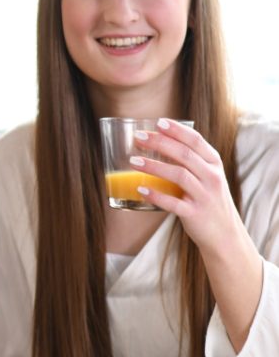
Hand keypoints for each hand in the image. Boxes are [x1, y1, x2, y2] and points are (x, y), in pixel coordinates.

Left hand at [132, 118, 261, 349]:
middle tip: (139, 137)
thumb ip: (190, 161)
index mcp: (214, 164)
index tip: (158, 122)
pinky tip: (140, 189)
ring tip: (133, 161)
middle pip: (185, 155)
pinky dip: (156, 195)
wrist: (223, 234)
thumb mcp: (206, 177)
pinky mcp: (195, 214)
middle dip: (160, 144)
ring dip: (154, 166)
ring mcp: (205, 196)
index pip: (196, 141)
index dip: (177, 130)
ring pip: (179, 176)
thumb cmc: (208, 200)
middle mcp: (212, 177)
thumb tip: (159, 141)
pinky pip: (173, 203)